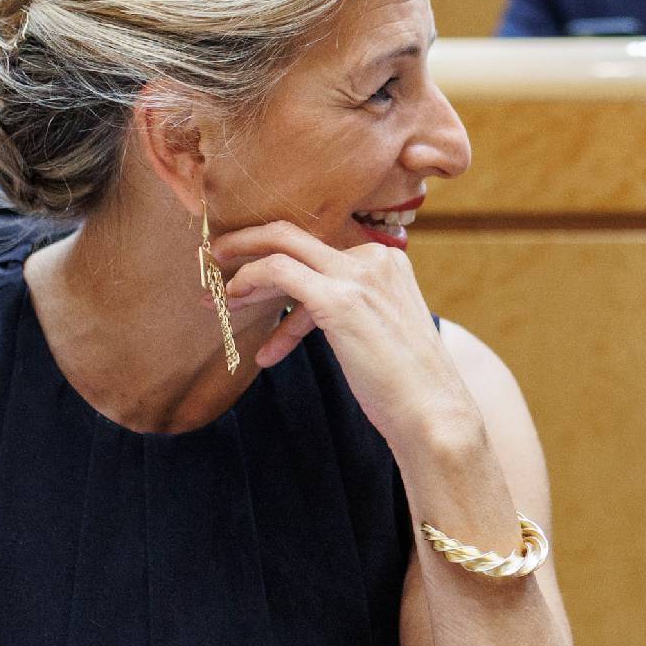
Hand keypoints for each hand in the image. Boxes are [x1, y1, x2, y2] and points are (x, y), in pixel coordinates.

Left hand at [212, 221, 478, 446]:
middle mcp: (375, 258)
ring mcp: (359, 275)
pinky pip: (278, 271)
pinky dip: (248, 282)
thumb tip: (299, 308)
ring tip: (217, 297)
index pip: (318, 249)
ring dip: (241, 267)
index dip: (276, 259)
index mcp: (388, 260)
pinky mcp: (340, 298)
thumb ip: (348, 305)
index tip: (247, 278)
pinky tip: (234, 307)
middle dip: (247, 243)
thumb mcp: (378, 328)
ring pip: (281, 246)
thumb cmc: (402, 383)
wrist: (431, 412)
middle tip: (215, 258)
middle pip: (294, 234)